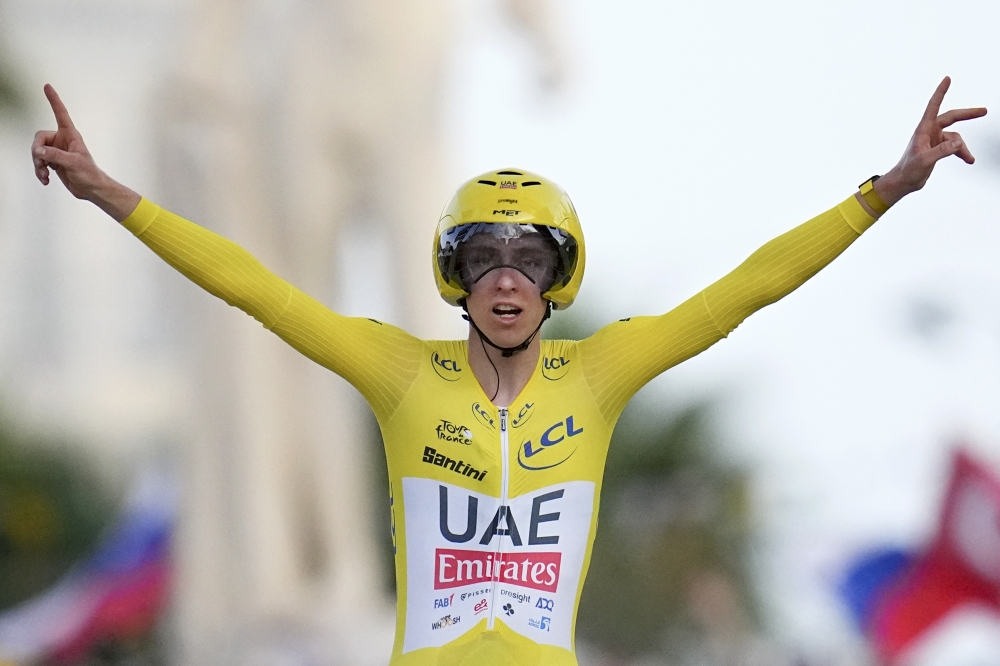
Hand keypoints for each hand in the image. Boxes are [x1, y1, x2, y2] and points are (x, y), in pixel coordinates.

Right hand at [31, 84, 139, 221]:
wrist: (92, 189)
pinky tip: (45, 179)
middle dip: (37, 151)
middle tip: (42, 162)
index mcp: (70, 135)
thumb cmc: (90, 174)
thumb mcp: (73, 163)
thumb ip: (54, 155)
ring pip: (37, 151)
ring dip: (38, 164)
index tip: (47, 87)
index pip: (60, 114)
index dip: (54, 100)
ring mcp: (57, 151)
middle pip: (40, 138)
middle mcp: (62, 141)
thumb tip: (38, 150)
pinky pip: (39, 162)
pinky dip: (40, 171)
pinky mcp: (54, 162)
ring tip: (44, 174)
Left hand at [874, 77, 986, 207]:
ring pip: (955, 137)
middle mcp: (929, 132)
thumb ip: (942, 150)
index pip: (933, 106)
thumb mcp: (925, 160)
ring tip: (969, 158)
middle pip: (951, 117)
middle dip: (968, 114)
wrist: (903, 182)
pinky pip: (954, 146)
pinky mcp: (937, 148)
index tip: (947, 79)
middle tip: (983, 111)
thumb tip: (959, 142)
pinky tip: (968, 159)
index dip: (940, 92)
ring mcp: (934, 140)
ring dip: (963, 148)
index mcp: (923, 130)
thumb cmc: (908, 170)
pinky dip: (961, 152)